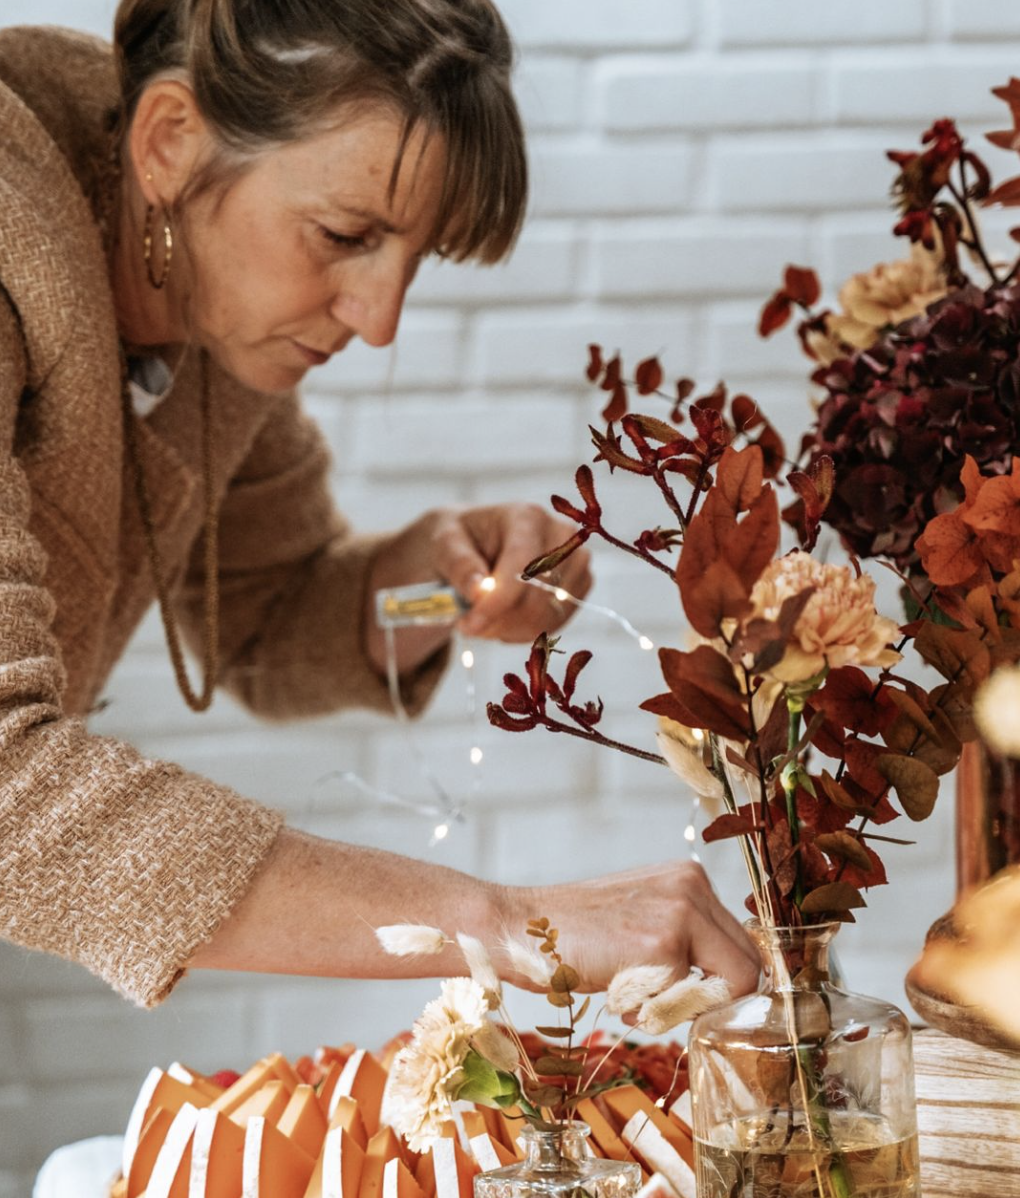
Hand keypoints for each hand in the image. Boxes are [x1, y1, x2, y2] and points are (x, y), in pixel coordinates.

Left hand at [365, 503, 592, 673]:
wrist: (474, 545)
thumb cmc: (458, 540)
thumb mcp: (444, 544)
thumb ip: (460, 564)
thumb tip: (479, 590)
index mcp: (527, 517)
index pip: (523, 567)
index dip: (498, 602)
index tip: (470, 625)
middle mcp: (561, 535)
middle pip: (539, 596)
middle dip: (500, 620)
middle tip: (469, 625)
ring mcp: (576, 560)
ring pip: (549, 615)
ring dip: (510, 629)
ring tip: (483, 619)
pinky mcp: (579, 585)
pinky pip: (556, 624)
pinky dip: (526, 631)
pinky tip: (504, 620)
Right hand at [498, 861, 759, 998]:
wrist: (522, 928)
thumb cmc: (577, 933)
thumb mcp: (643, 918)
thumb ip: (687, 938)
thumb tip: (737, 984)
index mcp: (690, 878)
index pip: (743, 945)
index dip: (722, 983)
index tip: (689, 997)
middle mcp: (693, 885)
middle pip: (748, 967)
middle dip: (711, 999)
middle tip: (659, 1000)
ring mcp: (680, 912)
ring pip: (728, 988)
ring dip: (681, 1006)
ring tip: (632, 987)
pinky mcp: (663, 944)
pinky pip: (687, 1004)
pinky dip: (652, 1012)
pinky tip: (616, 989)